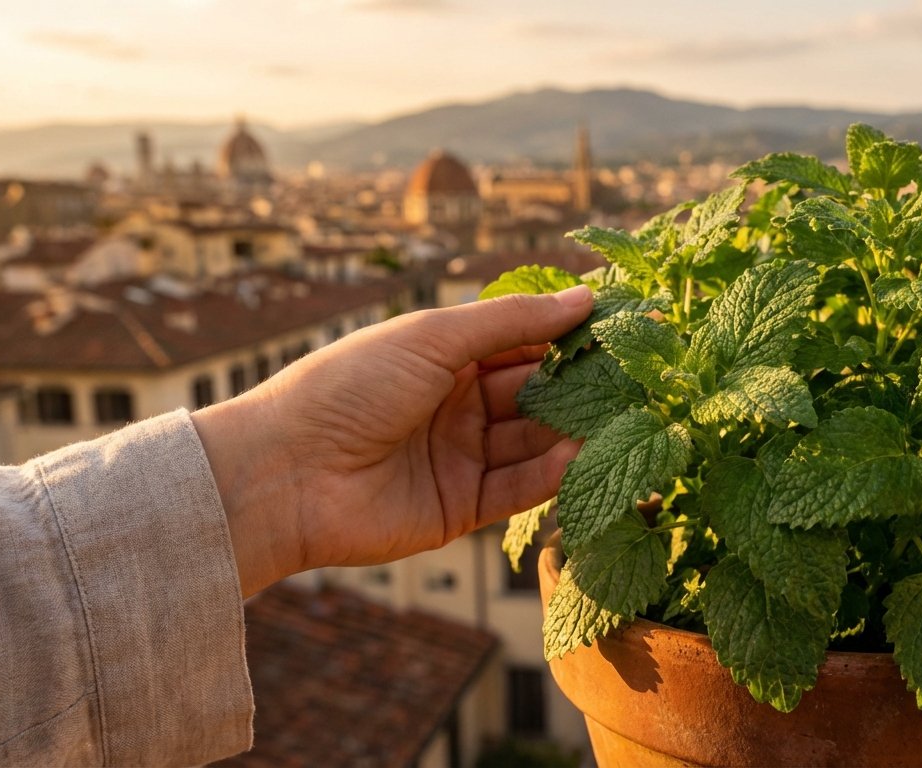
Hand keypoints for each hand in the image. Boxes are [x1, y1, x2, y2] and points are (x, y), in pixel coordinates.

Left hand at [192, 286, 592, 596]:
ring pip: (533, 443)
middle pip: (534, 394)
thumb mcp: (432, 337)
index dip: (569, 335)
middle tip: (638, 379)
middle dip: (582, 387)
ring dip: (574, 432)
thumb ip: (512, 321)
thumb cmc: (346, 386)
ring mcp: (459, 458)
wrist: (283, 473)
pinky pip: (517, 489)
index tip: (624, 326)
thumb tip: (584, 296)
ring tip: (623, 421)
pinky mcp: (459, 508)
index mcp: (443, 357)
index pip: (522, 343)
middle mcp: (456, 406)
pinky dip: (549, 475)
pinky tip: (578, 456)